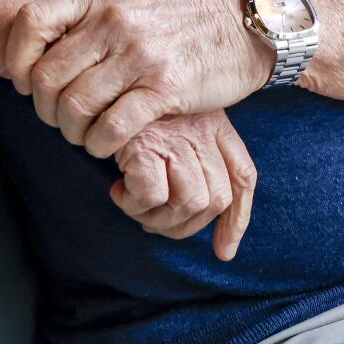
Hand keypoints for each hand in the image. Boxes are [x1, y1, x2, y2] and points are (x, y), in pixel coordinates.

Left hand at [4, 0, 271, 158]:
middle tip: (61, 119)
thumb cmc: (177, 24)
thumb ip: (84, 19)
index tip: (25, 81)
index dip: (16, 60)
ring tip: (85, 135)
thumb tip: (34, 55)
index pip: (31, 23)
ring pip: (74, 108)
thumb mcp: (127, 1)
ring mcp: (140, 54)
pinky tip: (107, 145)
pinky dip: (99, 145)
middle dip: (46, 110)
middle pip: (47, 78)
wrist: (241, 32)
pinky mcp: (164, 88)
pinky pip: (110, 128)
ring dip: (72, 133)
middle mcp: (115, 21)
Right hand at [109, 109, 257, 260]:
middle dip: (183, 225)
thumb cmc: (134, 122)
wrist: (101, 91)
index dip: (236, 221)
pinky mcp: (145, 144)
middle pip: (217, 199)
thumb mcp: (174, 139)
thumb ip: (199, 177)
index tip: (223, 250)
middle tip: (151, 217)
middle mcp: (203, 130)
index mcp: (215, 125)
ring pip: (190, 202)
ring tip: (134, 204)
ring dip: (157, 218)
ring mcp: (177, 138)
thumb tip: (225, 252)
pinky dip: (133, 205)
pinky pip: (153, 196)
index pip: (242, 176)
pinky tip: (119, 190)